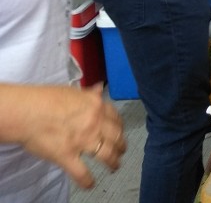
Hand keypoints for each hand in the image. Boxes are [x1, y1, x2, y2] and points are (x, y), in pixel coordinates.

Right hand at [0, 83, 126, 188]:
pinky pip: (82, 172)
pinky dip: (87, 180)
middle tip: (121, 151)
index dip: (119, 127)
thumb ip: (89, 94)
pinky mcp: (68, 156)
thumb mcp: (73, 92)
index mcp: (96, 106)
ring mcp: (83, 140)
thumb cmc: (46, 98)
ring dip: (113, 162)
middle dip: (121, 145)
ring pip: (106, 154)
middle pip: (115, 137)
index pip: (115, 118)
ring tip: (114, 167)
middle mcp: (95, 123)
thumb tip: (99, 88)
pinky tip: (90, 184)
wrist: (27, 111)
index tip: (119, 132)